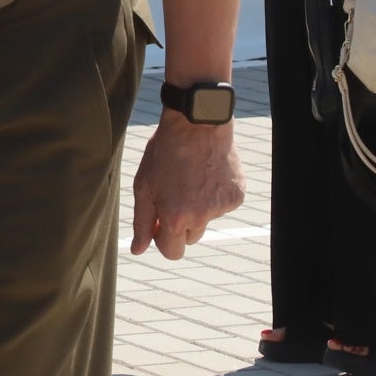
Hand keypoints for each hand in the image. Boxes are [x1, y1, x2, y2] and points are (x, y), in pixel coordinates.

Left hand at [130, 113, 244, 259]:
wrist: (197, 123)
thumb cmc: (165, 153)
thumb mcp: (144, 186)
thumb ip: (142, 222)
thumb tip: (138, 250)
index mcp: (176, 218)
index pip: (172, 252)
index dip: (163, 238)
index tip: (159, 224)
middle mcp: (202, 217)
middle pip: (190, 238)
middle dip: (180, 224)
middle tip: (174, 194)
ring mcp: (222, 207)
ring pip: (206, 220)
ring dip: (198, 208)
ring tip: (190, 178)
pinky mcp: (237, 196)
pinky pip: (222, 205)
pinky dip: (214, 195)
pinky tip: (206, 172)